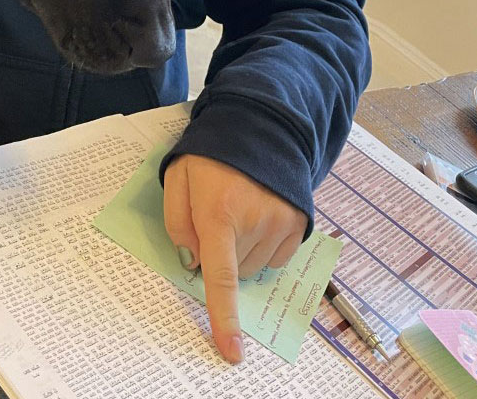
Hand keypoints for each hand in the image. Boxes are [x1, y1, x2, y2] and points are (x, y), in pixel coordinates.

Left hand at [162, 153, 306, 363]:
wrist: (258, 125)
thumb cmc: (210, 156)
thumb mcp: (177, 181)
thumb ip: (177, 225)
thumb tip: (193, 264)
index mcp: (218, 213)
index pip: (221, 278)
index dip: (224, 317)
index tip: (231, 351)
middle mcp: (255, 222)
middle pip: (234, 272)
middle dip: (221, 256)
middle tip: (217, 217)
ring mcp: (281, 223)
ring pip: (255, 268)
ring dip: (243, 252)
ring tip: (239, 210)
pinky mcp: (299, 223)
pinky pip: (277, 258)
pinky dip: (264, 248)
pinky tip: (258, 217)